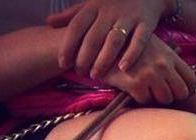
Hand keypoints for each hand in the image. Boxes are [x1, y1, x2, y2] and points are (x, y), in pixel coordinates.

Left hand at [47, 0, 173, 77]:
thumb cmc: (114, 2)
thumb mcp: (92, 4)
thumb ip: (72, 15)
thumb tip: (49, 22)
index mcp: (93, 7)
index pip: (76, 27)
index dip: (68, 45)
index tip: (62, 63)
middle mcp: (110, 12)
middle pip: (94, 37)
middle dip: (85, 57)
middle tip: (80, 73)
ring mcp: (128, 18)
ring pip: (114, 41)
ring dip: (104, 59)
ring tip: (96, 75)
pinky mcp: (146, 23)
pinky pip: (139, 41)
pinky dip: (131, 54)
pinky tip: (123, 68)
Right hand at [101, 34, 195, 104]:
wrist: (103, 43)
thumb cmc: (130, 45)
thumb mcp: (154, 45)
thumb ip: (168, 56)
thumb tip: (179, 65)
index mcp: (170, 56)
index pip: (190, 79)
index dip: (186, 87)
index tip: (177, 90)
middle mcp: (163, 66)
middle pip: (181, 92)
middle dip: (172, 94)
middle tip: (161, 92)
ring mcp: (150, 75)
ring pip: (165, 99)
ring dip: (156, 97)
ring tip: (146, 89)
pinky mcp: (135, 84)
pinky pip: (146, 100)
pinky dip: (140, 97)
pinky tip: (133, 88)